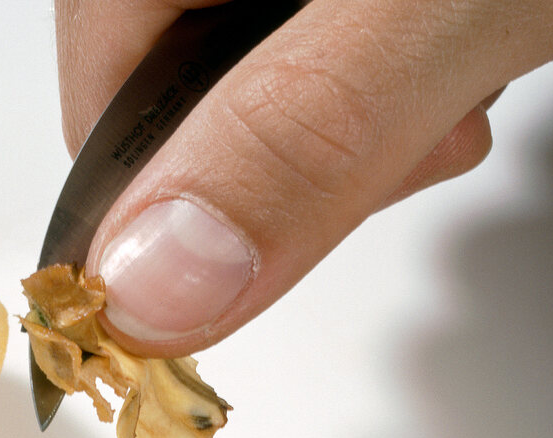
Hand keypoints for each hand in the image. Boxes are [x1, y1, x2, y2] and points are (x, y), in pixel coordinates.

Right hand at [54, 0, 552, 354]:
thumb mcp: (439, 4)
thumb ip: (296, 141)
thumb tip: (149, 294)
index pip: (99, 125)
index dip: (197, 211)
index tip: (314, 211)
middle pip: (175, 96)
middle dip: (296, 152)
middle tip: (419, 122)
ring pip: (244, 69)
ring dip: (344, 110)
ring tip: (452, 66)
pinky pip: (299, 30)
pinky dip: (371, 58)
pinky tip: (446, 31)